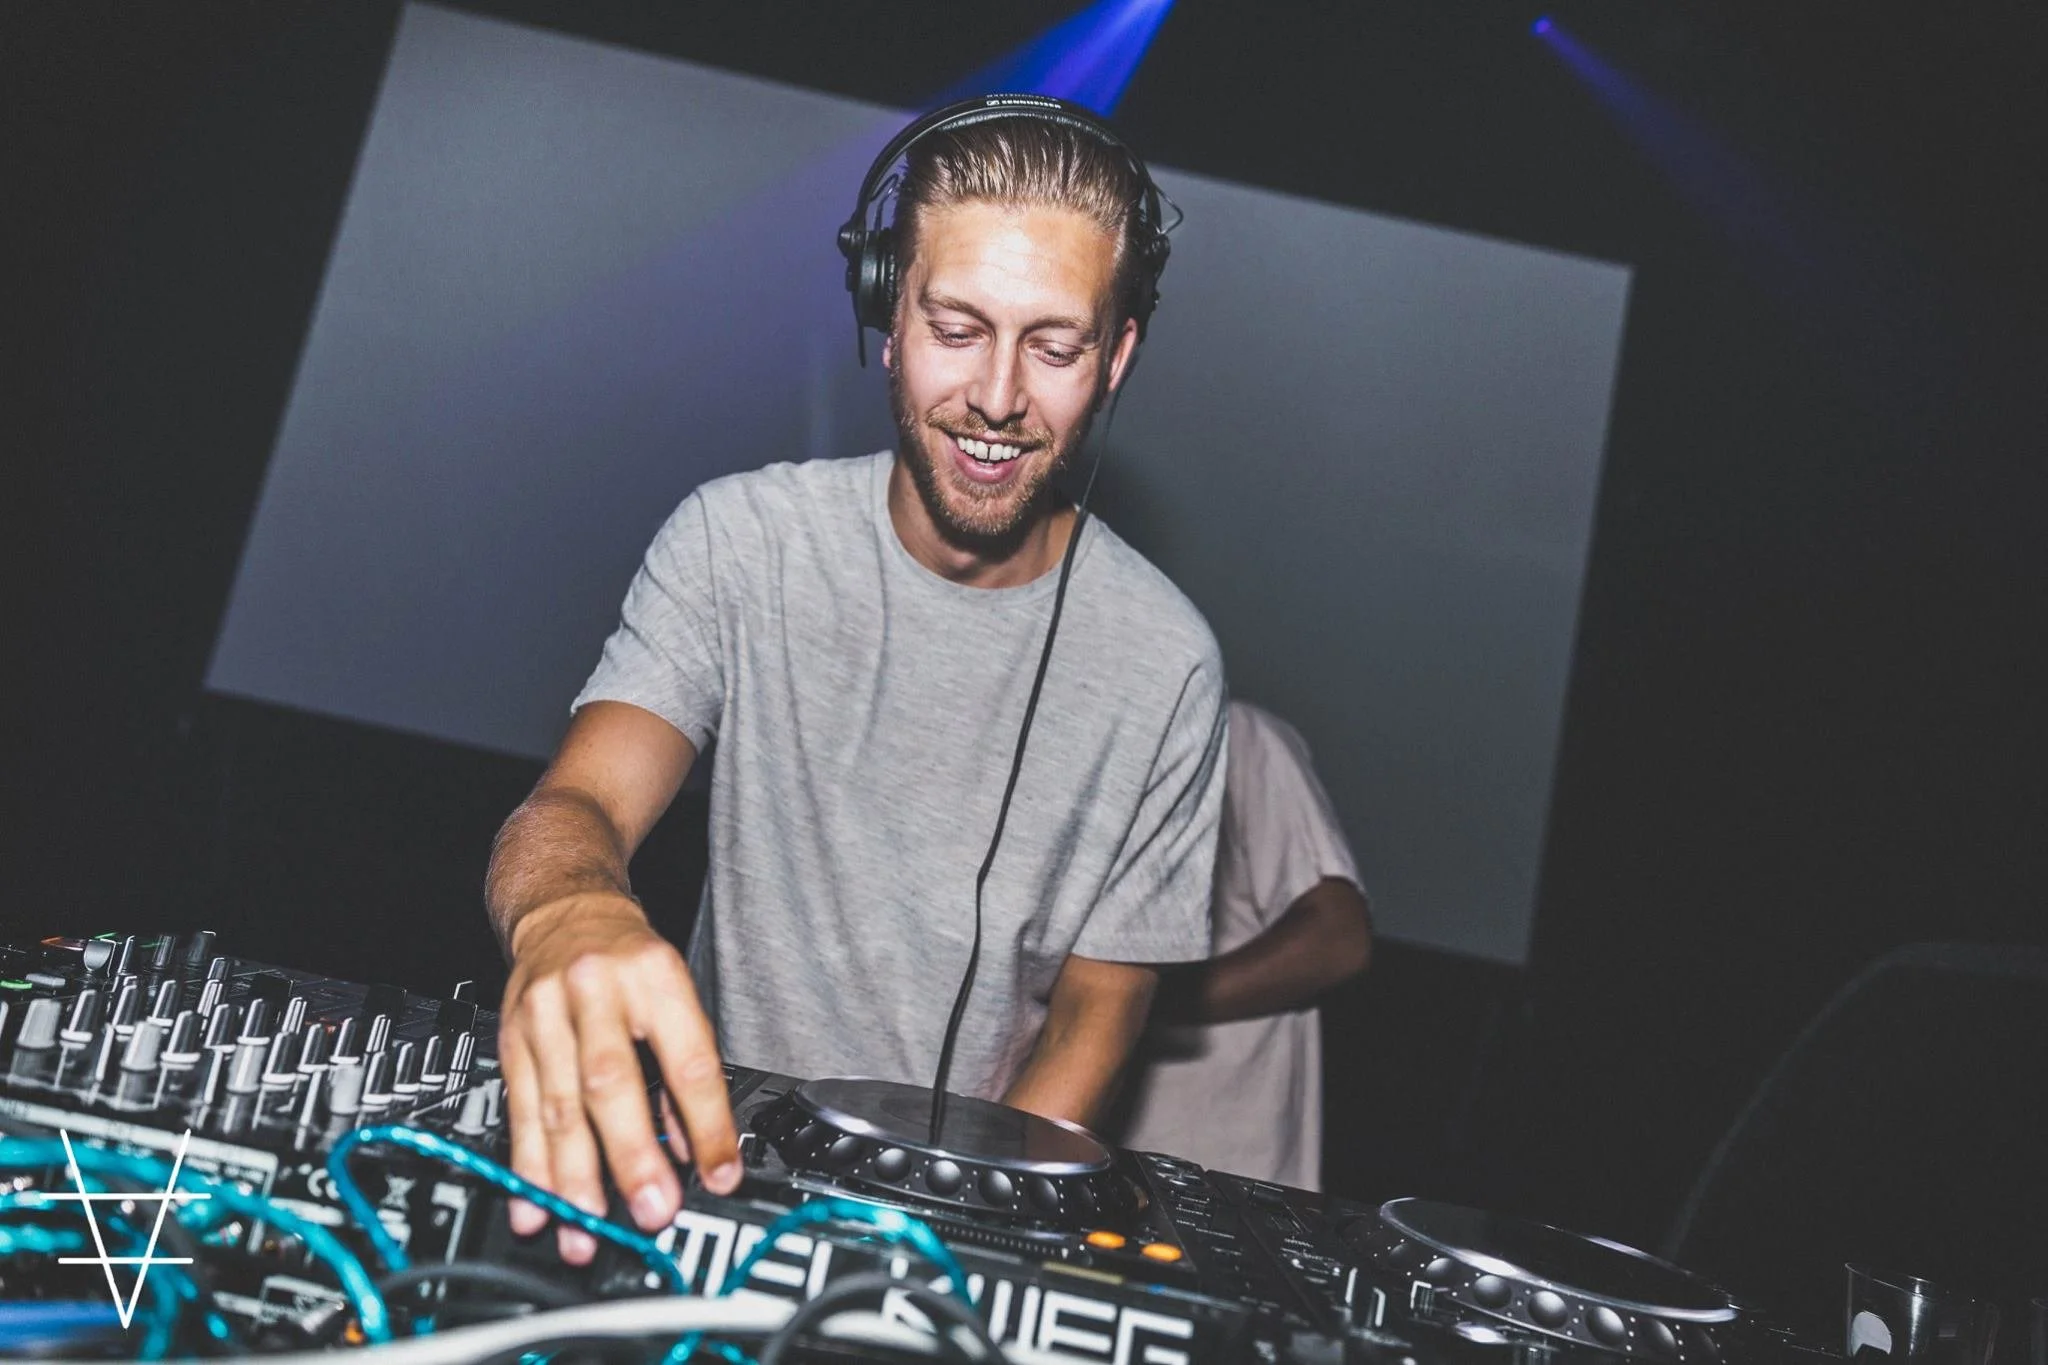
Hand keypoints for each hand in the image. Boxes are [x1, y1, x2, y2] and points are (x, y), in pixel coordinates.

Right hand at [497, 892, 739, 1263]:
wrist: (563, 909)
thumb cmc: (628, 959)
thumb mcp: (674, 995)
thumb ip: (684, 1072)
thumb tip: (699, 1151)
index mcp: (655, 978)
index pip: (688, 1059)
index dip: (707, 1123)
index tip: (721, 1174)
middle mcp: (596, 992)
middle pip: (612, 1082)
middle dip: (632, 1157)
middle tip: (651, 1210)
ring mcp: (545, 1014)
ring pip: (558, 1104)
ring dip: (573, 1178)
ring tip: (588, 1227)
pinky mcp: (510, 1038)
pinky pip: (518, 1110)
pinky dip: (528, 1165)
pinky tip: (535, 1205)